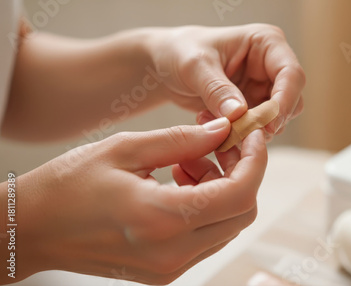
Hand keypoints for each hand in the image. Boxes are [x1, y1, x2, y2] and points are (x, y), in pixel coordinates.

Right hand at [1, 117, 266, 284]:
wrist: (32, 229)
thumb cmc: (68, 185)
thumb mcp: (126, 148)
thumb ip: (183, 139)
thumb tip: (224, 129)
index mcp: (162, 219)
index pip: (240, 194)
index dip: (256, 160)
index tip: (251, 134)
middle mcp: (172, 252)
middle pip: (242, 213)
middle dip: (242, 173)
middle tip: (218, 145)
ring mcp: (170, 267)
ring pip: (228, 225)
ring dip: (223, 189)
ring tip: (188, 162)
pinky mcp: (165, 271)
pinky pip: (206, 237)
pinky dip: (207, 207)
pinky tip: (180, 184)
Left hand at [142, 24, 304, 136]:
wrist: (165, 65)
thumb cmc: (180, 52)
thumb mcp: (195, 66)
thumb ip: (217, 89)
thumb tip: (239, 114)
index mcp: (266, 43)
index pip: (291, 75)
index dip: (284, 101)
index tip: (267, 125)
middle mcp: (271, 66)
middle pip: (290, 101)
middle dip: (267, 121)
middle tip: (237, 133)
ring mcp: (263, 89)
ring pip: (276, 120)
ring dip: (249, 130)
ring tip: (214, 123)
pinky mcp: (252, 108)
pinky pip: (257, 129)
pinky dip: (238, 135)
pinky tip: (213, 125)